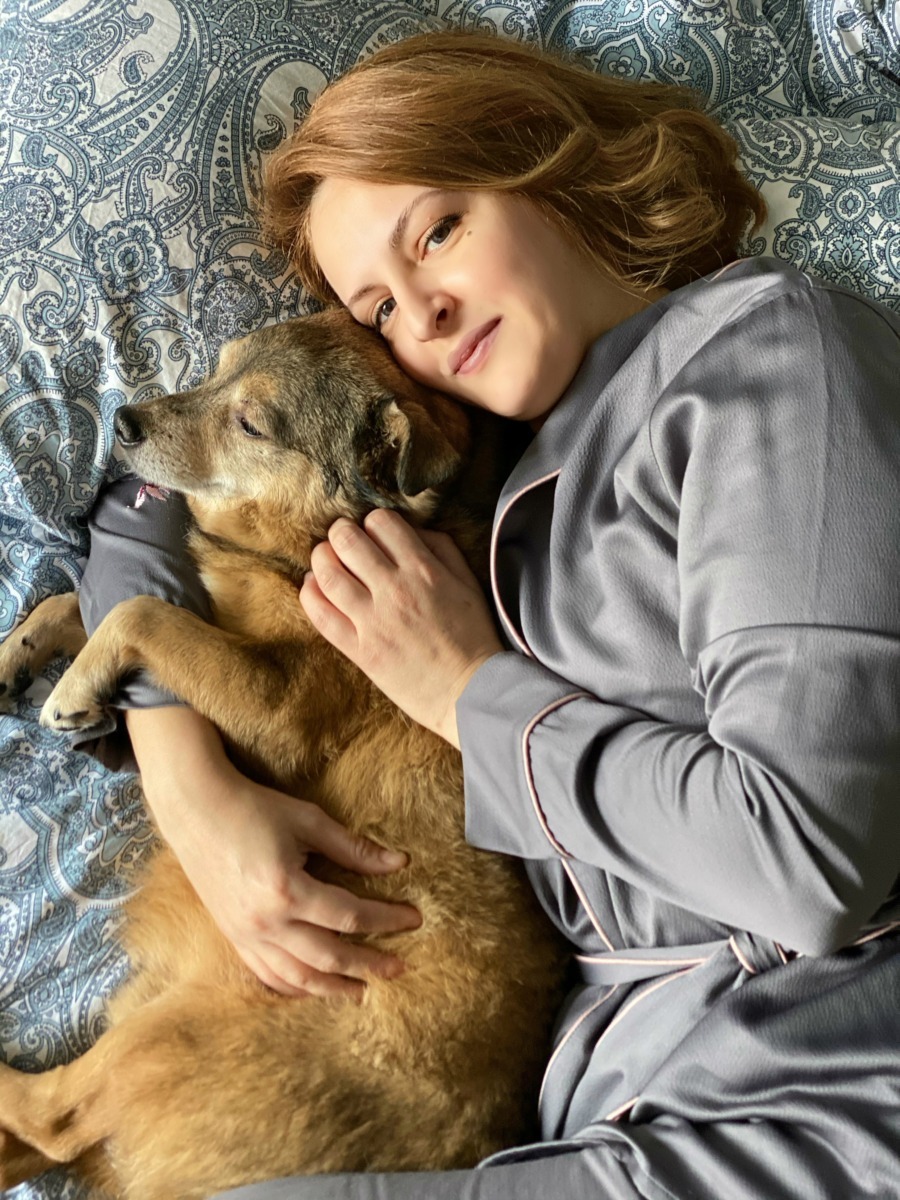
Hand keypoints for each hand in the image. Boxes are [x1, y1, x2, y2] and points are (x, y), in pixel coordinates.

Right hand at [127, 708, 420, 999]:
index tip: (413, 919)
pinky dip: (294, 987)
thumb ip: (353, 848)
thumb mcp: (309, 821)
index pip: (349, 916)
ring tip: (363, 991)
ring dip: (333, 987)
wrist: (196, 808)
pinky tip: (314, 988)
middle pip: (328, 955)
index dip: (386, 920)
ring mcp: (245, 933)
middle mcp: (266, 921)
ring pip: (297, 976)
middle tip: (399, 968)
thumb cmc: (254, 807)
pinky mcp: (232, 935)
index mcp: (287, 890)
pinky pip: (266, 974)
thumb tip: (399, 863)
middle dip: (368, 964)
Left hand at [300, 510, 502, 747]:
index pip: (381, 522)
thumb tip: (412, 530)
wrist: (471, 691)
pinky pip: (321, 615)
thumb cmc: (473, 637)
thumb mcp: (468, 583)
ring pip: (328, 574)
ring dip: (320, 559)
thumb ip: (442, 549)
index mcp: (423, 570)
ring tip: (325, 560)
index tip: (373, 533)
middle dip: (340, 533)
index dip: (373, 522)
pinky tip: (313, 587)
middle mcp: (395, 590)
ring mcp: (374, 621)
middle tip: (341, 539)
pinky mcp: (360, 650)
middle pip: (348, 541)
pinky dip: (310, 594)